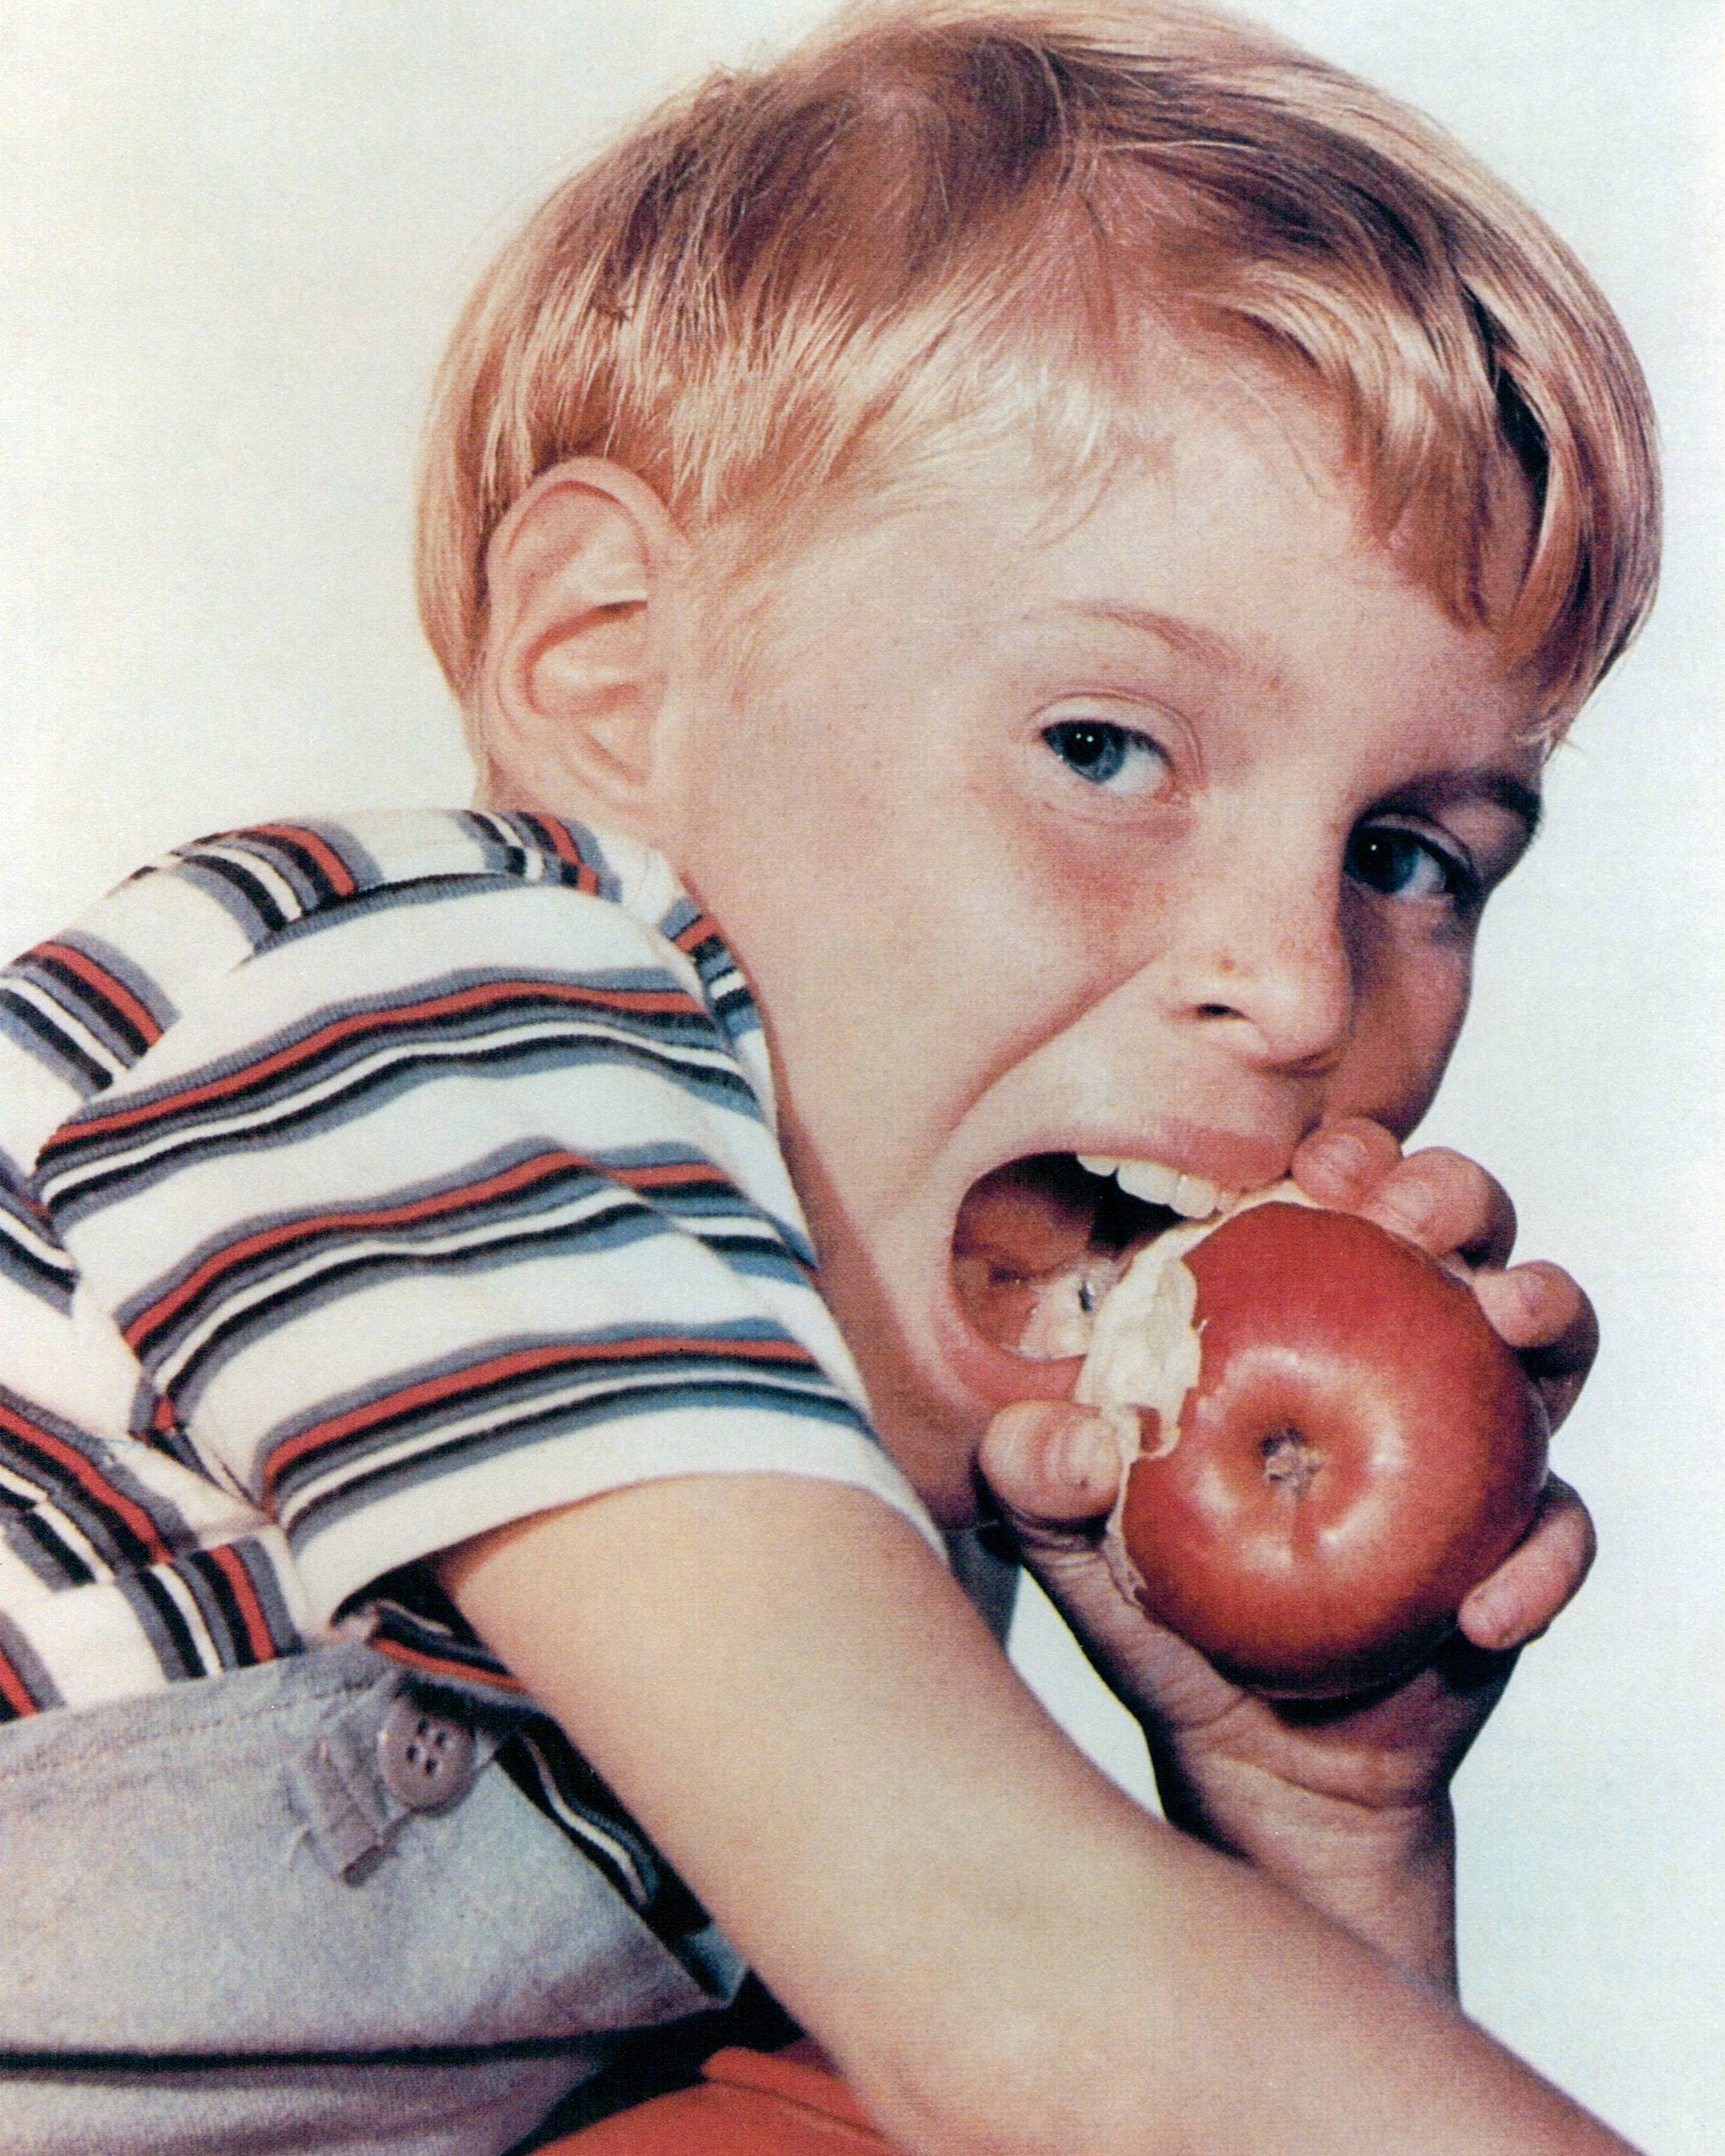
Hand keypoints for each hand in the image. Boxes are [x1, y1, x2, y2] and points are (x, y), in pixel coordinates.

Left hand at [978, 1120, 1598, 1983]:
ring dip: (1543, 1306)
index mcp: (1296, 1317)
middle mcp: (1396, 1354)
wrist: (1254, 1757)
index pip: (1333, 1200)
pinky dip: (1543, 1561)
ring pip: (1545, 1338)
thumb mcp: (1074, 1544)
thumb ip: (1038, 1483)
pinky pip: (1564, 1528)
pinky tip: (1483, 1608)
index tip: (1319, 1171)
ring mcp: (1472, 1438)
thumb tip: (1063, 1437)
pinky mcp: (1522, 1537)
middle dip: (1449, 1193)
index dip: (1343, 1158)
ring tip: (1504, 1316)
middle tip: (1412, 1218)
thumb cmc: (1162, 1612)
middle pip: (1456, 1231)